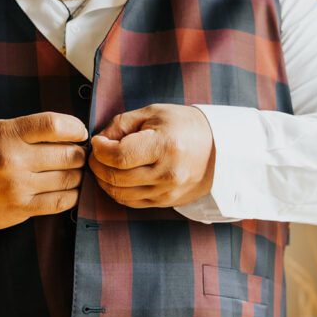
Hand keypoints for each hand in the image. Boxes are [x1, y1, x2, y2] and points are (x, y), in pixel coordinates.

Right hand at [0, 112, 87, 229]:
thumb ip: (31, 130)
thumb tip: (71, 133)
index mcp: (8, 134)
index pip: (55, 125)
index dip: (76, 128)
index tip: (80, 132)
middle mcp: (13, 160)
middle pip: (68, 154)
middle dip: (79, 153)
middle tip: (77, 154)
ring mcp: (18, 186)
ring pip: (68, 179)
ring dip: (77, 174)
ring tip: (72, 171)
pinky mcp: (20, 209)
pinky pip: (60, 202)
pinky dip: (72, 195)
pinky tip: (69, 189)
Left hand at [88, 104, 214, 208]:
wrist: (219, 149)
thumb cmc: (184, 125)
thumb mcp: (153, 113)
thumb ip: (121, 124)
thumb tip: (98, 141)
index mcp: (166, 147)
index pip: (119, 156)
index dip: (100, 150)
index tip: (98, 141)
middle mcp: (168, 174)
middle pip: (115, 177)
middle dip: (97, 165)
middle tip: (97, 153)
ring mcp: (167, 192)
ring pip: (119, 194)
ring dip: (104, 180)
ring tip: (105, 164)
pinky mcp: (166, 203)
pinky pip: (131, 202)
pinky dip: (117, 191)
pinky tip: (117, 177)